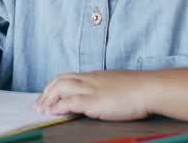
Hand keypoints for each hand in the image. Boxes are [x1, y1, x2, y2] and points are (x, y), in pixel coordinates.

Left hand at [34, 70, 151, 120]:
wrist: (149, 89)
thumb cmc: (140, 89)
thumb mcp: (119, 84)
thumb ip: (108, 88)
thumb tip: (105, 95)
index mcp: (96, 76)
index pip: (69, 76)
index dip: (55, 85)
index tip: (48, 95)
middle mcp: (90, 80)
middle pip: (60, 80)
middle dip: (46, 91)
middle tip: (39, 104)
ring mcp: (91, 89)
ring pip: (60, 88)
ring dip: (48, 99)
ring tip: (41, 109)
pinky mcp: (93, 101)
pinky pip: (69, 101)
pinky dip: (58, 106)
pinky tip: (52, 112)